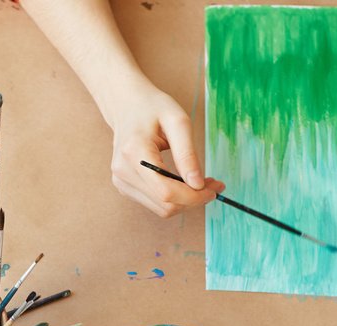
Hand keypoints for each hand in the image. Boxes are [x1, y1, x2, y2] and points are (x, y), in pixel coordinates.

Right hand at [105, 82, 222, 217]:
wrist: (126, 104)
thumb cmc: (152, 108)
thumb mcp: (178, 122)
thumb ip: (187, 154)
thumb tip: (198, 185)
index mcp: (134, 153)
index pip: (166, 192)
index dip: (194, 197)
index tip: (214, 189)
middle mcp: (123, 172)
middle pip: (165, 204)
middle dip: (194, 199)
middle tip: (213, 185)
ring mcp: (121, 181)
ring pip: (161, 209)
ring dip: (185, 201)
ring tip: (200, 184)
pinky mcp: (124, 186)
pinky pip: (155, 203)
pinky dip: (174, 199)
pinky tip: (183, 184)